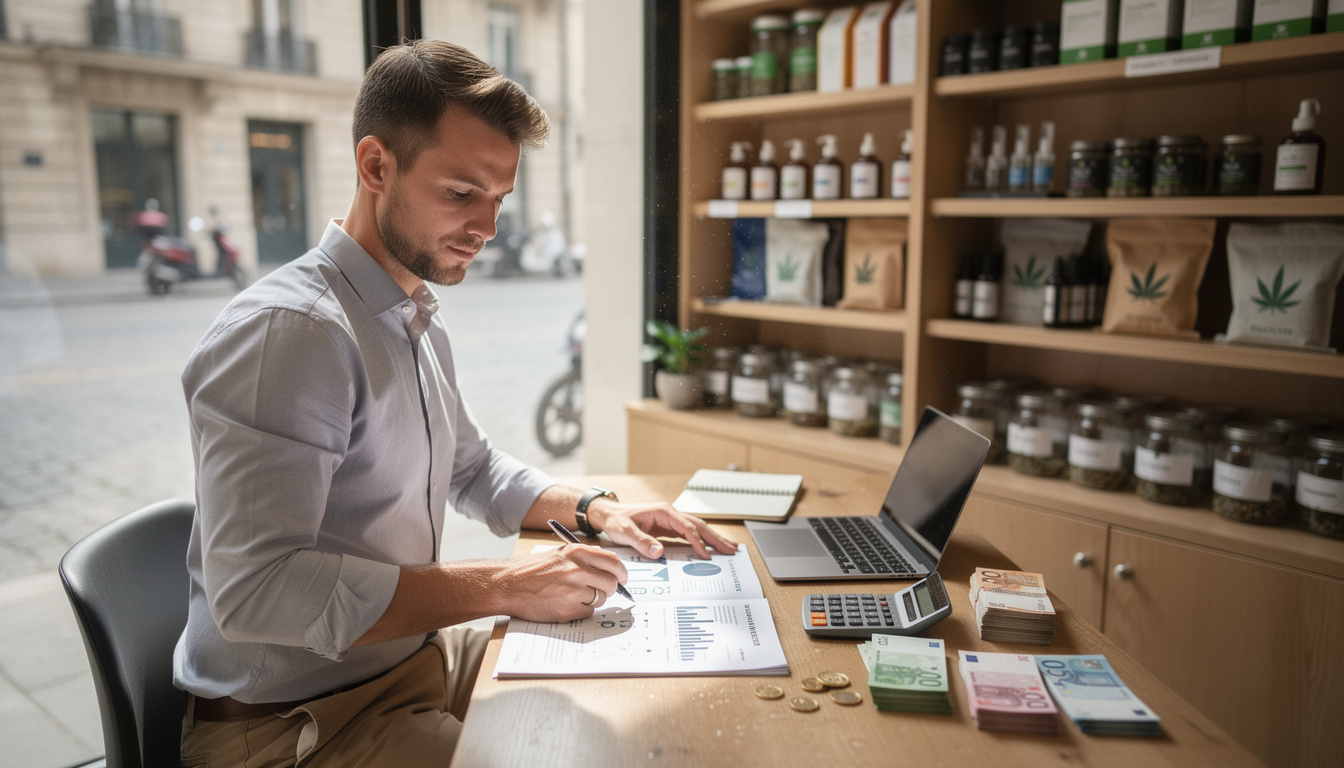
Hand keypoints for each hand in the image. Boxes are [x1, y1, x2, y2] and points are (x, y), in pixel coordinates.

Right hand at [493, 543, 626, 621]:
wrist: (507, 584)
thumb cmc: (531, 570)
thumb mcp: (559, 553)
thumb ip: (583, 558)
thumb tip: (608, 567)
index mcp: (578, 552)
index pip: (613, 562)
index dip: (621, 572)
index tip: (622, 578)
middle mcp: (579, 569)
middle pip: (611, 583)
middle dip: (609, 589)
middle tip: (600, 591)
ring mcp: (574, 590)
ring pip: (600, 599)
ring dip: (592, 600)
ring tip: (572, 595)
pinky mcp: (568, 609)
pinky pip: (587, 612)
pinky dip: (580, 611)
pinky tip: (564, 604)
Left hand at [589, 500, 737, 559]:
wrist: (608, 514)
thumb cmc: (616, 520)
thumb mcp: (626, 532)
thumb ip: (642, 542)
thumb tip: (659, 552)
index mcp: (664, 512)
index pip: (687, 528)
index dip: (698, 542)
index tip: (706, 555)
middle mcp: (670, 514)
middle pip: (699, 526)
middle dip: (716, 538)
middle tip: (732, 549)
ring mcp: (670, 521)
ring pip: (697, 529)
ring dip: (713, 538)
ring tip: (729, 547)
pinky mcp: (668, 528)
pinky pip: (689, 534)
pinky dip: (702, 540)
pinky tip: (710, 548)